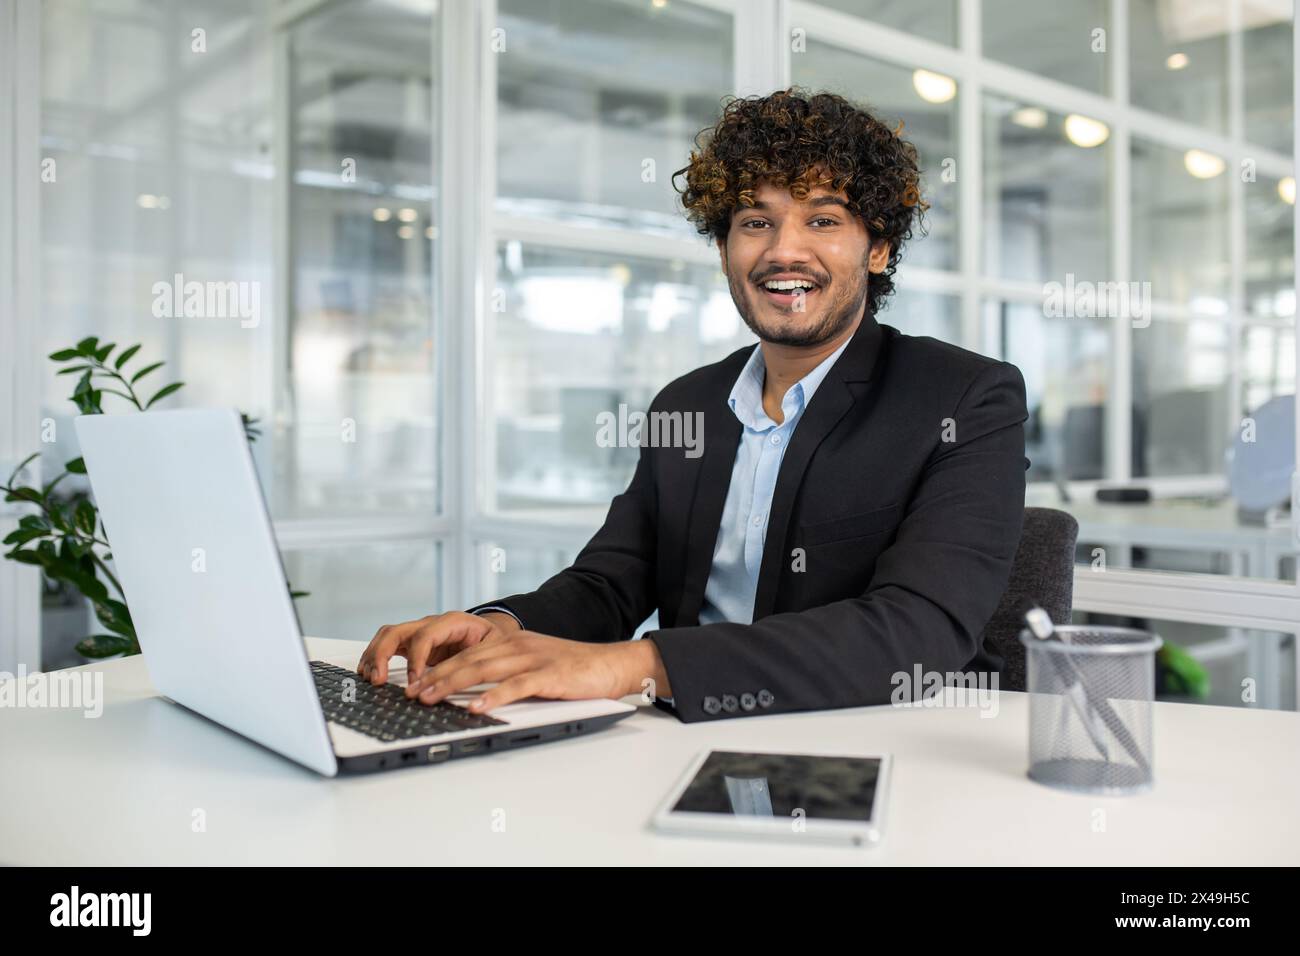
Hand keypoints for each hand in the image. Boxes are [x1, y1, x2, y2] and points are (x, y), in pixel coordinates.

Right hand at [357, 610, 520, 685]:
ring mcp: (420, 631)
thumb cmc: (494, 640)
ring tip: (370, 678)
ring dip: (374, 655)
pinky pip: (388, 644)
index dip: (416, 659)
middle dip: (383, 654)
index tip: (414, 682)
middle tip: (378, 679)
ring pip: (388, 635)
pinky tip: (370, 673)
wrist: (494, 633)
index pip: (425, 636)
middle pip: (398, 631)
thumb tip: (458, 681)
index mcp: (452, 621)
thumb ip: (476, 662)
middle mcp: (431, 623)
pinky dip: (376, 657)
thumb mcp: (495, 648)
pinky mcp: (414, 643)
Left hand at [402, 630, 659, 712]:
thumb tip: (472, 693)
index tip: (414, 683)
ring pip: (484, 669)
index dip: (437, 668)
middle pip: (467, 660)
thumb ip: (505, 672)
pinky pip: (516, 686)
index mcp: (510, 642)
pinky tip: (477, 707)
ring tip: (431, 698)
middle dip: (435, 677)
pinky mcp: (549, 675)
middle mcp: (517, 646)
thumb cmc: (572, 670)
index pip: (465, 653)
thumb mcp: (533, 664)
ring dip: (453, 684)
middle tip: (412, 693)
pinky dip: (494, 696)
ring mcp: (532, 658)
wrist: (610, 664)